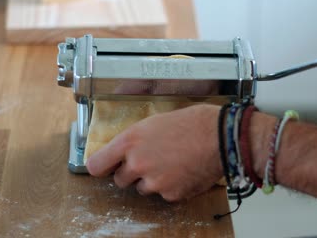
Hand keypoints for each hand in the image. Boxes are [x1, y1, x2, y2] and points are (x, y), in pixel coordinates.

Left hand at [86, 104, 222, 201]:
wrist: (220, 136)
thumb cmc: (192, 123)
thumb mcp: (155, 122)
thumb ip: (135, 140)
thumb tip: (125, 153)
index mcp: (130, 141)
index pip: (97, 165)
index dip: (102, 167)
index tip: (105, 167)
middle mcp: (137, 163)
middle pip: (120, 180)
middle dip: (132, 173)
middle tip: (151, 160)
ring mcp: (154, 182)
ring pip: (143, 188)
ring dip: (153, 180)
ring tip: (172, 163)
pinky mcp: (170, 195)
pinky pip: (164, 194)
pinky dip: (172, 186)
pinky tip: (184, 171)